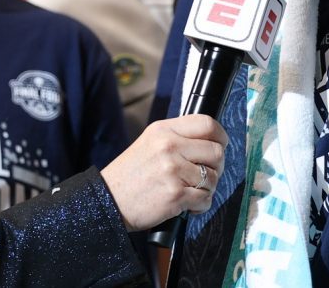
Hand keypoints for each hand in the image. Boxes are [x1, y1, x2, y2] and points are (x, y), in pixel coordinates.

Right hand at [100, 114, 227, 230]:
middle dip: (217, 166)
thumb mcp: (150, 143)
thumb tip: (210, 141)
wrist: (108, 200)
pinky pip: (205, 199)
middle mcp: (169, 147)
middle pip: (216, 151)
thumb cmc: (131, 174)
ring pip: (213, 177)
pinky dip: (201, 205)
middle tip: (205, 175)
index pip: (207, 123)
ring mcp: (173, 171)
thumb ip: (177, 138)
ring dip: (207, 188)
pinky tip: (187, 205)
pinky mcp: (176, 195)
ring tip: (191, 191)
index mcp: (163, 130)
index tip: (220, 145)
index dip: (220, 136)